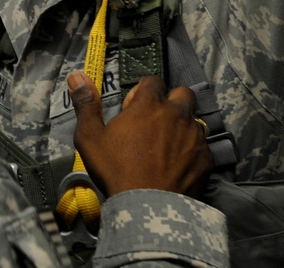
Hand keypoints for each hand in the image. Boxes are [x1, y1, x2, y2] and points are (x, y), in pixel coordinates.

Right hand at [69, 73, 213, 197]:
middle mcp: (177, 114)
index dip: (142, 92)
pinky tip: (177, 166)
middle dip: (170, 101)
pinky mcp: (206, 158)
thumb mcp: (90, 137)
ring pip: (193, 120)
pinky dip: (191, 151)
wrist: (148, 208)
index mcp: (150, 104)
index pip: (153, 81)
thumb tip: (77, 75)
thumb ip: (86, 104)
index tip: (132, 111)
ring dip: (181, 127)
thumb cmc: (116, 169)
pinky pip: (202, 146)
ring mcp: (195, 136)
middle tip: (155, 122)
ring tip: (165, 147)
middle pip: (182, 93)